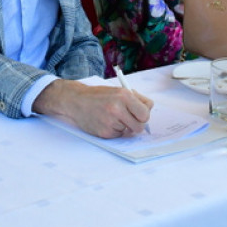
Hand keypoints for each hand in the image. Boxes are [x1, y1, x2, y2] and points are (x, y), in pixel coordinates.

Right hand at [34, 79, 152, 138]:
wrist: (77, 100)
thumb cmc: (99, 95)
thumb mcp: (118, 91)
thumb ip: (136, 99)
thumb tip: (149, 109)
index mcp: (123, 96)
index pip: (145, 113)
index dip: (143, 115)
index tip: (139, 115)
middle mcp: (117, 108)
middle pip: (139, 126)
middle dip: (136, 124)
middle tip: (129, 119)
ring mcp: (110, 121)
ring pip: (128, 131)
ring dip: (123, 126)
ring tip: (111, 117)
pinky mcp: (104, 132)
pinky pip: (118, 135)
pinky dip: (114, 130)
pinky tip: (105, 121)